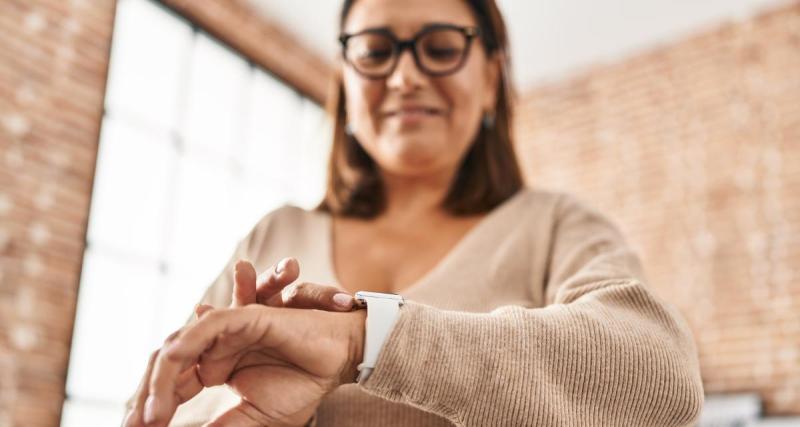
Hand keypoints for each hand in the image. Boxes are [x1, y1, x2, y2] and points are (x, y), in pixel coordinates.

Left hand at [124, 258, 355, 425]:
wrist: (339, 363)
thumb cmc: (301, 384)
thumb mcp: (252, 419)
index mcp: (214, 368)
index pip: (172, 386)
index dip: (152, 409)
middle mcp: (215, 348)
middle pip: (166, 366)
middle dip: (147, 398)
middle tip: (139, 426)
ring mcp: (228, 331)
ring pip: (180, 347)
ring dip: (161, 381)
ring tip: (154, 415)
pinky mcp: (246, 317)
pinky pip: (208, 326)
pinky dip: (188, 345)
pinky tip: (174, 365)